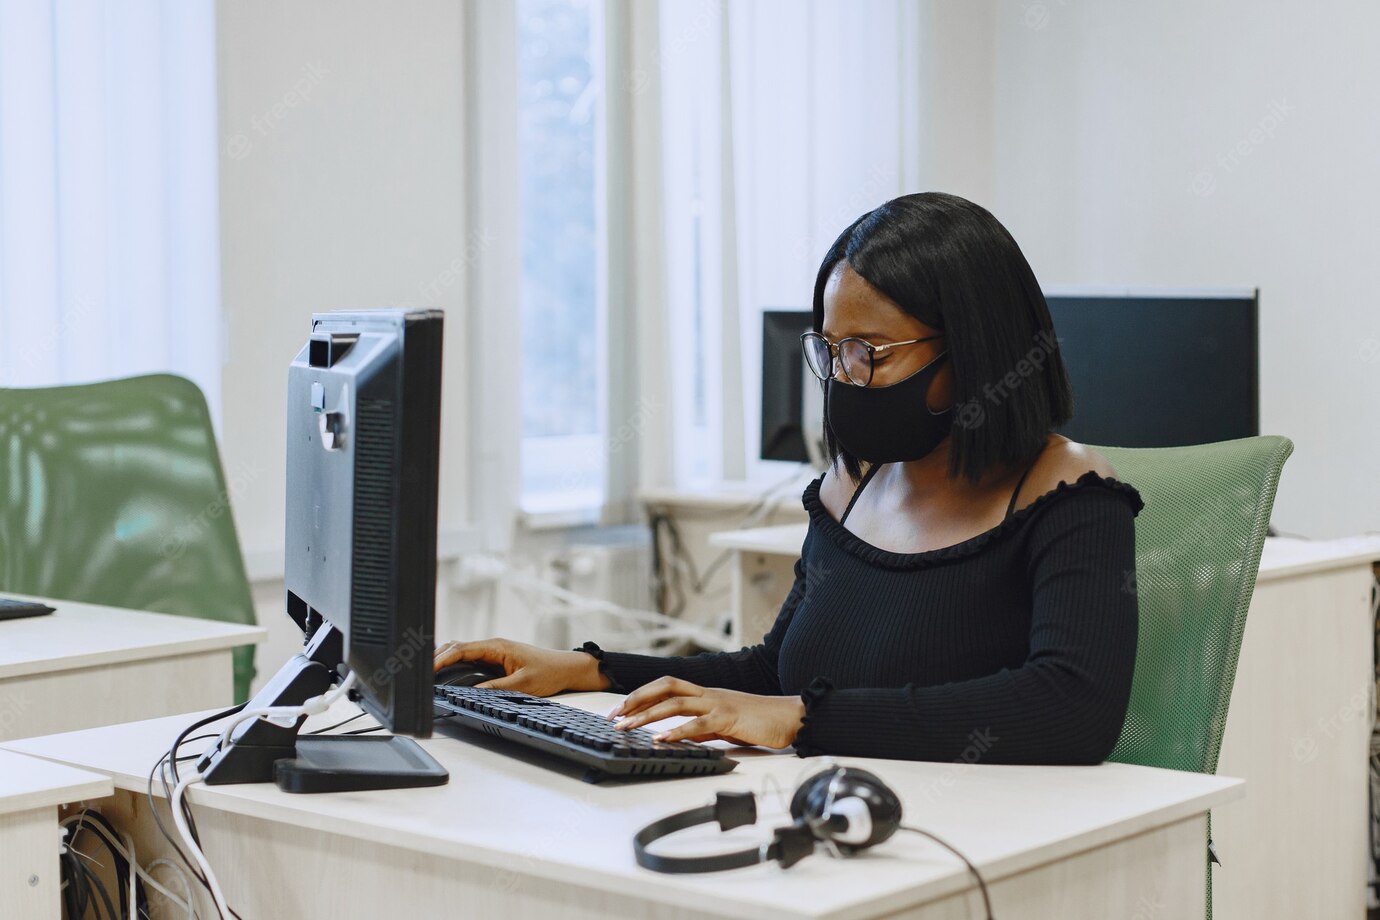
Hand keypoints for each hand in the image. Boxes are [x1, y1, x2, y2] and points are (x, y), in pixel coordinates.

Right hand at [433, 637, 611, 695]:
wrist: (566, 668)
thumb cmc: (549, 672)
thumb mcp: (522, 684)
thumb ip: (496, 688)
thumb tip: (472, 694)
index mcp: (496, 647)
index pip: (462, 649)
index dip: (442, 659)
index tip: (428, 669)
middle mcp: (492, 647)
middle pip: (456, 647)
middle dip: (437, 657)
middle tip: (420, 673)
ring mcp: (493, 653)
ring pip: (461, 653)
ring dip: (445, 660)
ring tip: (428, 674)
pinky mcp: (495, 661)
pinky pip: (470, 661)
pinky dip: (455, 665)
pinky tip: (447, 676)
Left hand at [608, 677, 805, 748]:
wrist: (791, 717)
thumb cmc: (760, 721)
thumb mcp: (724, 724)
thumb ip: (702, 727)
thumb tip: (680, 735)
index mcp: (706, 693)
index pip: (667, 686)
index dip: (642, 694)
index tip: (621, 709)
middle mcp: (708, 693)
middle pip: (664, 687)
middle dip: (636, 699)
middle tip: (614, 716)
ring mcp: (718, 703)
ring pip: (674, 704)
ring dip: (647, 716)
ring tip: (626, 728)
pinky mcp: (728, 718)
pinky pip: (698, 724)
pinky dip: (676, 732)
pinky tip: (661, 740)